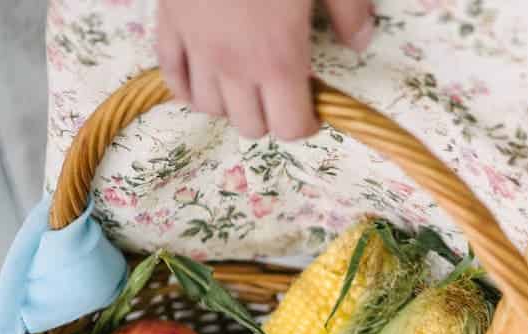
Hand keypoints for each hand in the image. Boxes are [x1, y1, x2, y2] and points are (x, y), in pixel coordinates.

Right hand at [157, 0, 374, 140]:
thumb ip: (348, 12)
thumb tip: (360, 43)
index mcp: (278, 59)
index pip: (290, 127)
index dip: (305, 122)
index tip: (313, 104)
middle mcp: (234, 65)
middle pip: (249, 125)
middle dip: (270, 116)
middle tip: (282, 90)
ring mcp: (195, 47)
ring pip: (208, 108)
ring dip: (230, 103)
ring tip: (246, 82)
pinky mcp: (167, 24)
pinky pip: (170, 76)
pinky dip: (187, 86)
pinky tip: (204, 76)